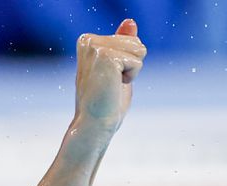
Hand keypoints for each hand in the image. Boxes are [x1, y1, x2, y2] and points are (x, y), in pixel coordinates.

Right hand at [72, 19, 145, 135]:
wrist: (94, 124)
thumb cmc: (106, 102)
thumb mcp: (118, 68)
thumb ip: (123, 44)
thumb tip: (130, 22)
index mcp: (88, 41)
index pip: (130, 40)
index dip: (127, 64)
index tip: (108, 79)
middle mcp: (88, 40)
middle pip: (136, 42)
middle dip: (131, 65)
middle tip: (111, 83)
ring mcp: (96, 47)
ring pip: (138, 49)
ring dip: (132, 71)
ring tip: (112, 84)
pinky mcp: (107, 56)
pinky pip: (137, 62)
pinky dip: (131, 77)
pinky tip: (113, 86)